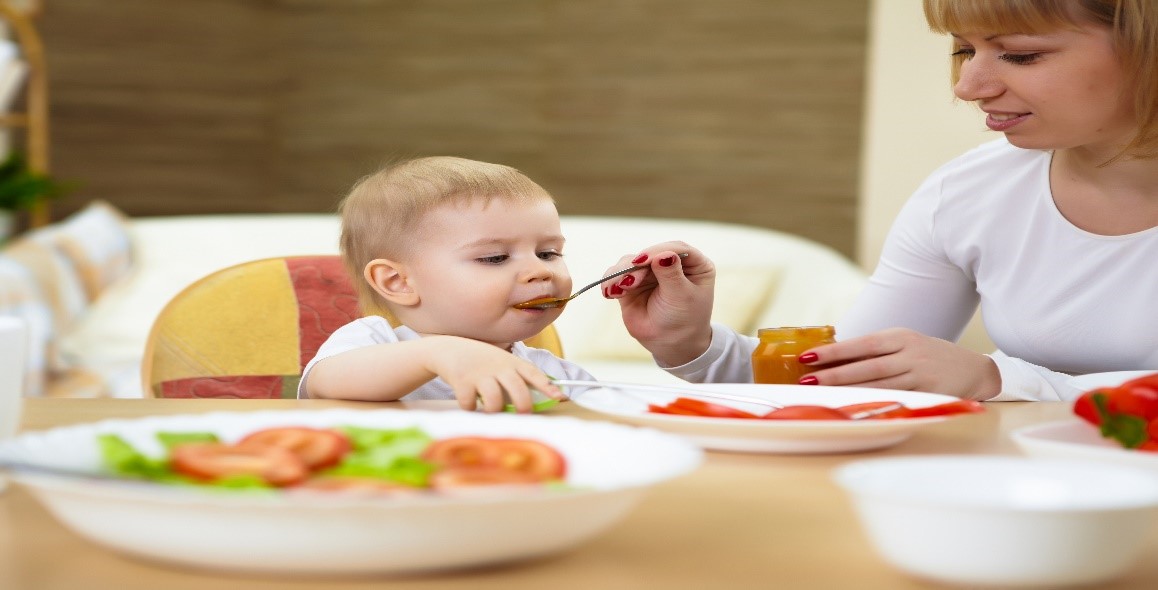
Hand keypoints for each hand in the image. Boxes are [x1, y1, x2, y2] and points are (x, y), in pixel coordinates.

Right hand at [426, 338, 564, 412]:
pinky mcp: (462, 382)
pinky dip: (470, 407)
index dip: (548, 386)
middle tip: (522, 415)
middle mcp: (498, 367)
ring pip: (495, 403)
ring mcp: (480, 374)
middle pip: (518, 391)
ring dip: (493, 410)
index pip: (533, 374)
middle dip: (523, 407)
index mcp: (511, 363)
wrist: (450, 348)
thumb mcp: (502, 361)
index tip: (560, 397)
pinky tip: (468, 400)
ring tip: (489, 408)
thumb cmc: (481, 359)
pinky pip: (471, 405)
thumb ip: (518, 376)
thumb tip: (539, 398)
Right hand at [604, 242, 715, 366]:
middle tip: (630, 281)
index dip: (659, 251)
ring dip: (621, 273)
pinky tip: (610, 292)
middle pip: (649, 253)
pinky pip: (617, 274)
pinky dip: (611, 280)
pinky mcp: (632, 282)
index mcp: (694, 264)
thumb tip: (663, 254)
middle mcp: (670, 263)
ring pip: (630, 261)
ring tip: (620, 290)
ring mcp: (650, 272)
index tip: (644, 260)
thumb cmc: (684, 320)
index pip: (676, 248)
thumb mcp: (682, 297)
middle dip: (636, 265)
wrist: (670, 343)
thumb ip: (671, 275)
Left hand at [798, 328, 1000, 399]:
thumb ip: (876, 350)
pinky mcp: (928, 393)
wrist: (976, 369)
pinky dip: (872, 402)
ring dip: (847, 390)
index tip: (807, 356)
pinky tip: (853, 406)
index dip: (833, 351)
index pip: (860, 343)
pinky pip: (895, 398)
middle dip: (833, 373)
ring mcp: (920, 374)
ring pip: (877, 384)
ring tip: (821, 393)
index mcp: (900, 336)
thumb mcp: (905, 343)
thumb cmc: (930, 356)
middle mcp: (909, 353)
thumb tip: (834, 359)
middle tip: (806, 379)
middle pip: (865, 365)